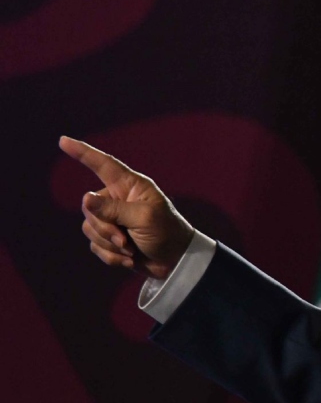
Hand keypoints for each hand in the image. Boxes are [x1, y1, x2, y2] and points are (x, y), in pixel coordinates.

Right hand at [59, 136, 195, 279]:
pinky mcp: (109, 238)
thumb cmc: (166, 232)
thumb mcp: (144, 218)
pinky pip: (94, 245)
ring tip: (131, 249)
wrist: (175, 261)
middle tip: (126, 240)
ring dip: (110, 244)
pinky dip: (111, 255)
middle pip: (89, 207)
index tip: (63, 140)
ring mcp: (112, 218)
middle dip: (105, 228)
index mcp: (130, 186)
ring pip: (89, 228)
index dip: (82, 152)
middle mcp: (118, 199)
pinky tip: (130, 258)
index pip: (103, 165)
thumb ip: (115, 209)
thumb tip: (86, 199)